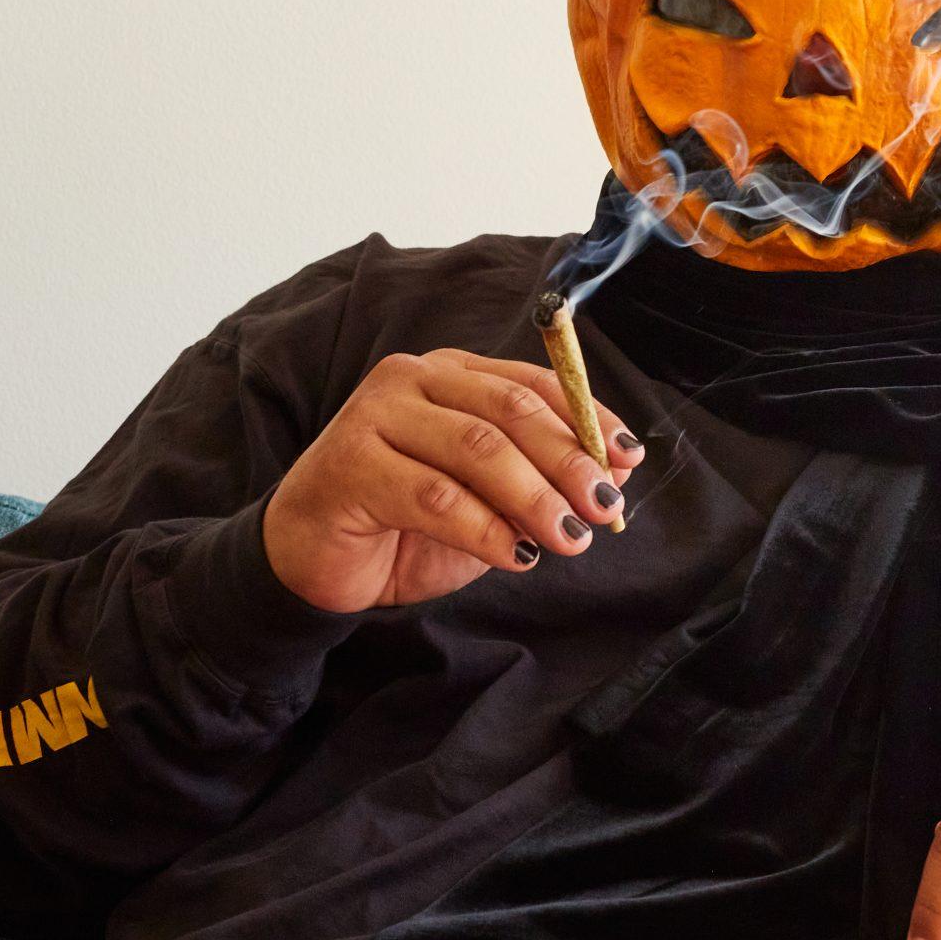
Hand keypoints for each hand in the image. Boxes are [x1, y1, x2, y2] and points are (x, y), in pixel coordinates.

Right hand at [263, 348, 641, 611]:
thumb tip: (618, 471)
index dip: (588, 419)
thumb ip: (540, 481)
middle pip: (511, 411)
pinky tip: (515, 557)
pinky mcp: (349, 463)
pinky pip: (434, 496)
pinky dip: (485, 529)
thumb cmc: (404, 526)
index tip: (628, 460)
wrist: (312, 564)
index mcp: (451, 375)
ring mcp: (375, 415)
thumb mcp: (488, 502)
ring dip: (535, 497)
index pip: (533, 383)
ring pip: (477, 449)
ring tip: (569, 539)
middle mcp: (412, 380)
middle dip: (569, 460)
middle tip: (604, 507)